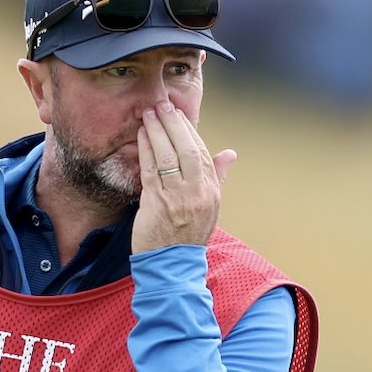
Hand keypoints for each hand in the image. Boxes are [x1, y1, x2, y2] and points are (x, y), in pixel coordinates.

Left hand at [131, 100, 233, 251]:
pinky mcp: (156, 203)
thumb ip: (217, 177)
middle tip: (162, 105)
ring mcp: (178, 198)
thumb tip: (230, 153)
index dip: (190, 131)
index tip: (179, 114)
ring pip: (168, 156)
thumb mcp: (211, 207)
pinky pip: (151, 169)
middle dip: (174, 124)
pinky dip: (146, 149)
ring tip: (148, 114)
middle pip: (188, 149)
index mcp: (212, 192)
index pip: (203, 153)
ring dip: (157, 131)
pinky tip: (141, 136)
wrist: (172, 266)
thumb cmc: (188, 235)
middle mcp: (198, 193)